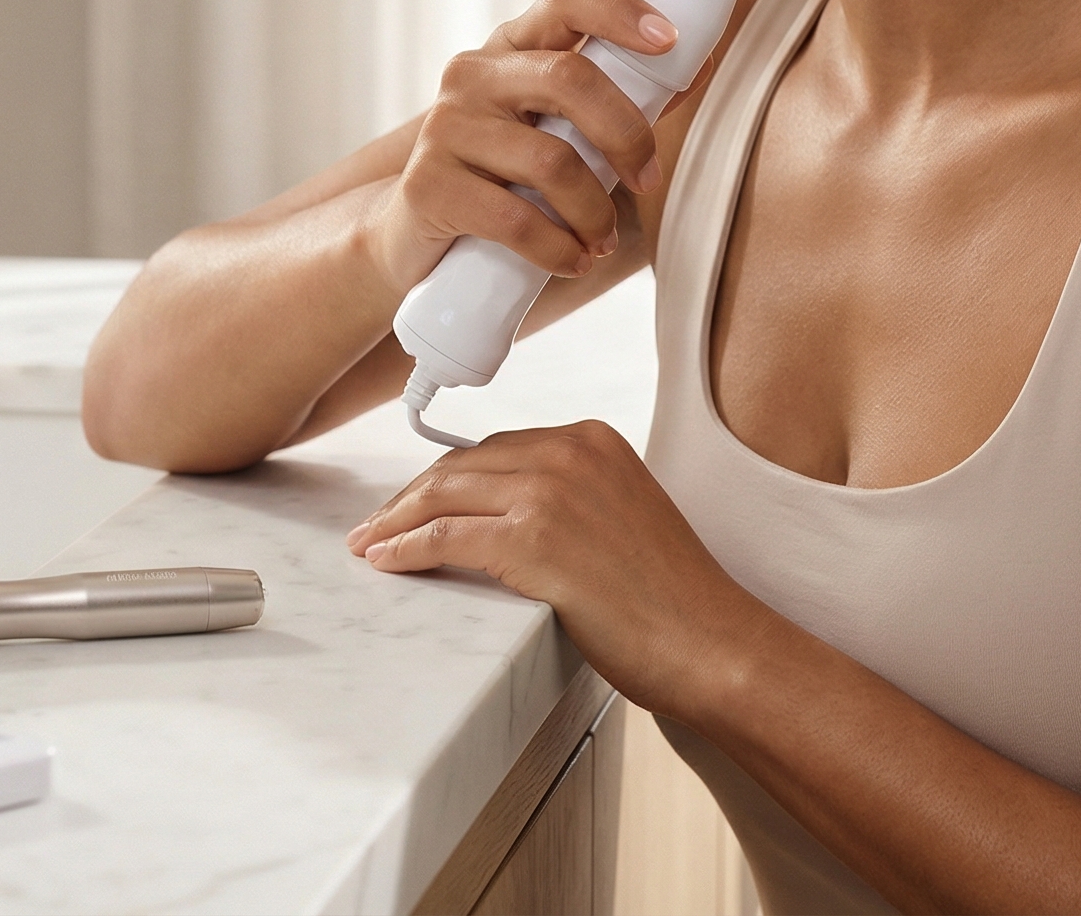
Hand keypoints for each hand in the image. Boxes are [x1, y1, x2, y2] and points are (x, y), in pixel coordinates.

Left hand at [344, 421, 765, 712]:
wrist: (710, 640)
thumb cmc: (671, 598)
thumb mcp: (620, 516)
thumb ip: (569, 500)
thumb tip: (503, 519)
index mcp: (592, 440)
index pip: (495, 448)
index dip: (446, 477)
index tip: (416, 501)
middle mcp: (569, 452)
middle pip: (462, 464)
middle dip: (412, 497)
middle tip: (379, 525)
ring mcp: (550, 492)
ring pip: (443, 493)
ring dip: (395, 521)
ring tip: (370, 544)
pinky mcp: (533, 540)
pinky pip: (445, 536)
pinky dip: (406, 547)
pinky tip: (385, 562)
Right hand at [364, 0, 678, 292]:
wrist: (414, 238)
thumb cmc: (505, 179)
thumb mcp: (556, 132)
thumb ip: (615, 103)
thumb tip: (693, 71)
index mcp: (512, 49)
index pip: (566, 0)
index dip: (621, 12)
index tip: (669, 39)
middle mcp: (473, 74)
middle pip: (570, 79)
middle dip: (627, 135)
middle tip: (647, 181)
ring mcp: (446, 127)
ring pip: (551, 160)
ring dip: (595, 212)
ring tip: (601, 240)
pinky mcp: (429, 185)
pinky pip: (516, 218)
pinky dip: (559, 249)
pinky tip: (572, 260)